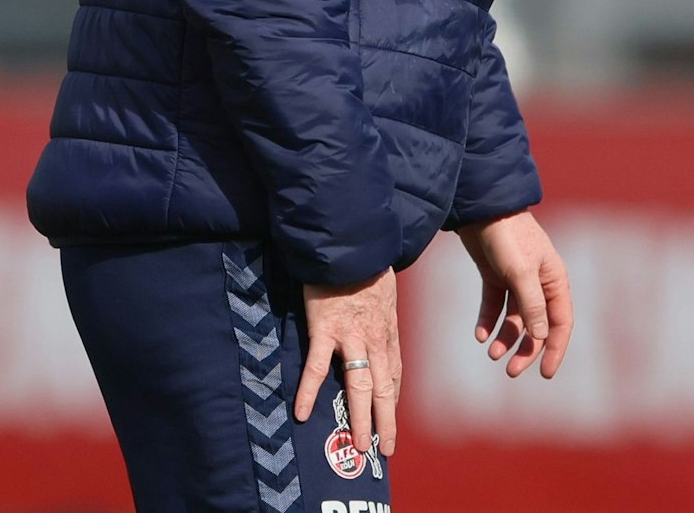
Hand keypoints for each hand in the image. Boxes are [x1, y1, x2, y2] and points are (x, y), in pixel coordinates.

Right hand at [296, 268, 400, 458]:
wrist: (350, 242)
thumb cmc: (366, 262)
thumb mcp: (384, 289)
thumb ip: (379, 310)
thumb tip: (375, 315)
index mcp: (387, 330)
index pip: (393, 374)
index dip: (392, 401)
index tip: (389, 419)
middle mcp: (375, 339)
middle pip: (382, 389)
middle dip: (385, 422)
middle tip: (384, 451)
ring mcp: (351, 337)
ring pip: (359, 386)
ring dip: (360, 419)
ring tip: (358, 446)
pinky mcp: (325, 330)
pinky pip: (317, 367)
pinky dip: (308, 392)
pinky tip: (300, 413)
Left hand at [457, 208, 571, 379]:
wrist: (479, 207)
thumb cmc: (508, 236)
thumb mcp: (521, 272)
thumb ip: (532, 306)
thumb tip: (541, 337)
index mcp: (554, 281)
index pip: (561, 324)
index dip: (555, 349)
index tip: (544, 373)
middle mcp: (538, 283)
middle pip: (537, 326)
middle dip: (526, 349)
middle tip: (511, 371)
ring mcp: (516, 280)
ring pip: (514, 319)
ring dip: (505, 337)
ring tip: (491, 353)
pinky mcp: (495, 275)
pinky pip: (494, 306)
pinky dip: (488, 321)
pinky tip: (479, 335)